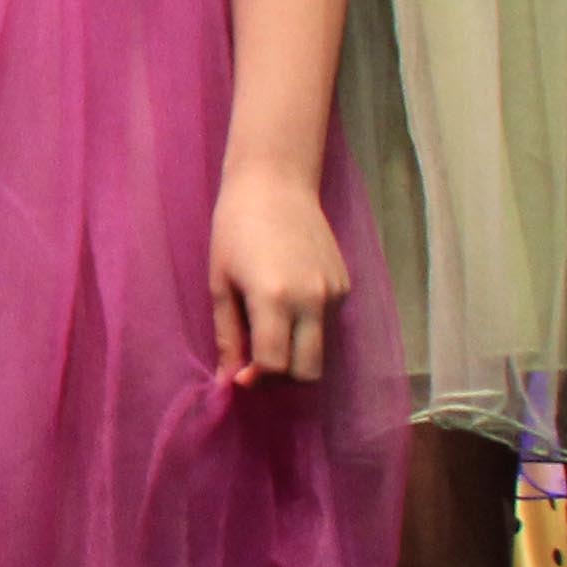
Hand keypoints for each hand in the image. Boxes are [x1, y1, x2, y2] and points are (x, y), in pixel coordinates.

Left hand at [207, 164, 350, 385]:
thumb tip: (227, 382)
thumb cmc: (234, 230)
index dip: (255, 378)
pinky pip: (328, 324)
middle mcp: (312, 299)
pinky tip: (288, 303)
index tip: (239, 375)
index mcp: (274, 298)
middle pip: (309, 371)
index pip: (275, 365)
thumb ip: (228, 336)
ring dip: (296, 355)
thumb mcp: (221, 284)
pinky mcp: (345, 285)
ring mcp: (334, 292)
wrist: (275, 185)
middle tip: (257, 360)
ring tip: (270, 330)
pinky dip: (308, 328)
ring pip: (322, 351)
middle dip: (282, 377)